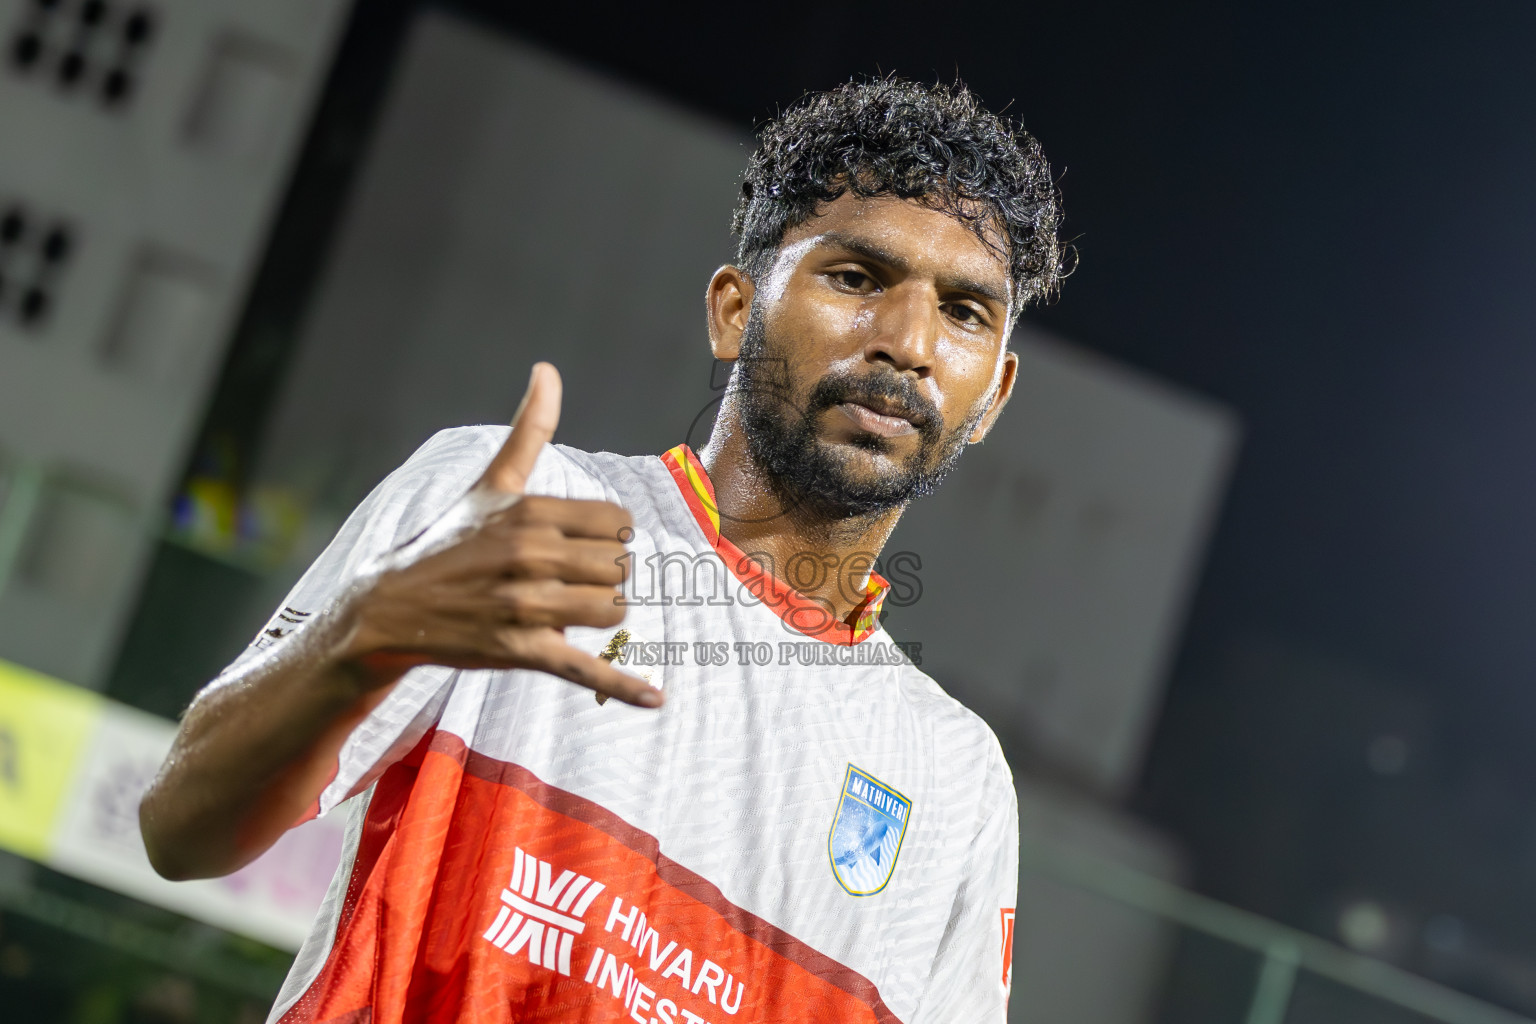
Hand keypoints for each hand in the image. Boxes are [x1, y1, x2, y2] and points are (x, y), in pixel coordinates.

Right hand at [341, 363, 659, 706]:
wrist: (389, 609)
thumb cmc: (449, 542)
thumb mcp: (490, 483)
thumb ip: (529, 429)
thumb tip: (547, 369)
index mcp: (529, 512)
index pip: (617, 522)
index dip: (607, 535)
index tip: (579, 542)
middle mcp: (530, 556)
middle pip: (619, 567)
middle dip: (603, 574)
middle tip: (566, 578)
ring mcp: (526, 607)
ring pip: (611, 609)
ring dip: (601, 612)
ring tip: (567, 607)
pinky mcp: (521, 652)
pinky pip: (586, 667)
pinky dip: (624, 685)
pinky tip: (656, 699)